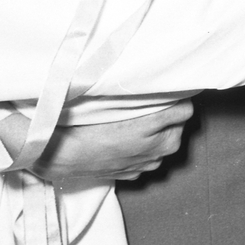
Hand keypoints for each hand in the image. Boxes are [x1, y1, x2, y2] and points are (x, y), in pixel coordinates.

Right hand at [0, 101, 192, 182]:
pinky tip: (135, 142)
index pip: (185, 109)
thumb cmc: (85, 120)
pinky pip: (151, 160)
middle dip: (173, 116)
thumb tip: (153, 69)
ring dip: (163, 135)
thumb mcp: (113, 97)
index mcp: (152, 125)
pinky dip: (148, 151)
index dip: (179, 98)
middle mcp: (154, 147)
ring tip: (148, 122)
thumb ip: (139, 88)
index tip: (173, 89)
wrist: (60, 153)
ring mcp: (145, 163)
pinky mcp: (133, 174)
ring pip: (168, 146)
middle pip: (181, 127)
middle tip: (160, 104)